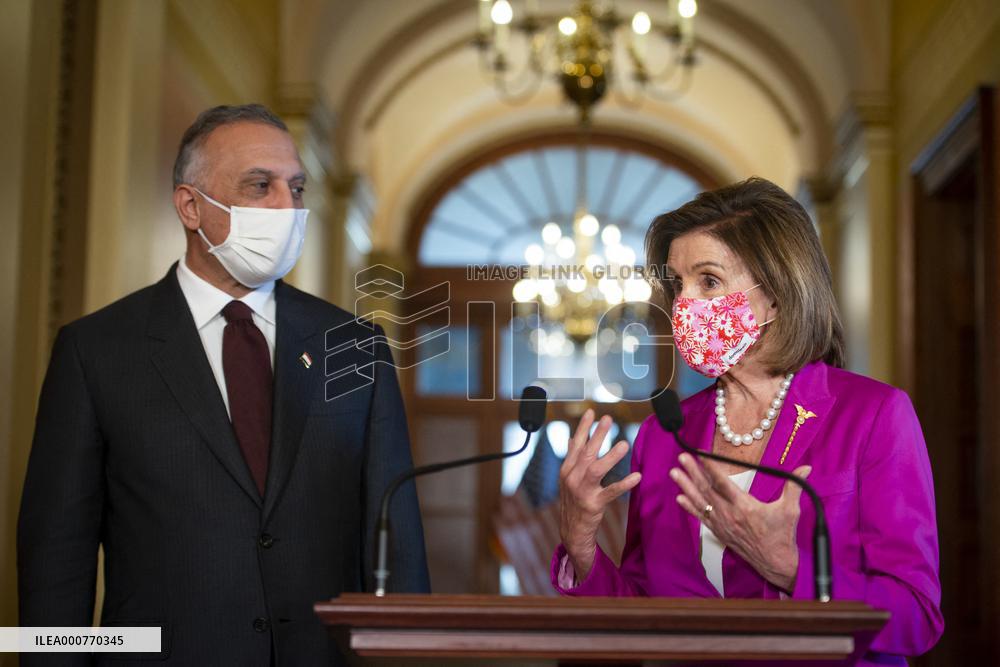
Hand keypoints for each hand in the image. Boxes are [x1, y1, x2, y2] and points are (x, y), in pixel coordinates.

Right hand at [558, 409, 641, 581]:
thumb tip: (571, 439)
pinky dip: (624, 484)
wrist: (572, 530)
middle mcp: (572, 477)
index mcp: (567, 469)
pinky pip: (611, 492)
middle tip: (608, 419)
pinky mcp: (593, 504)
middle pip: (586, 452)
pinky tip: (637, 477)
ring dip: (610, 456)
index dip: (583, 427)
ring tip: (624, 444)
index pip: (575, 444)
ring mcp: (581, 491)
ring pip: (596, 469)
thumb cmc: (574, 500)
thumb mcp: (569, 478)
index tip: (592, 412)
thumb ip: (573, 458)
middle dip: (597, 435)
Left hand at [670, 453, 810, 592]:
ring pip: (701, 502)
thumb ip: (794, 486)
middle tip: (682, 458)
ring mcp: (723, 525)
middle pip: (707, 490)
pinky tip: (680, 498)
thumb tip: (806, 467)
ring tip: (675, 473)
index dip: (711, 467)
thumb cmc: (783, 536)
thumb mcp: (790, 510)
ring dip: (686, 487)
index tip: (700, 454)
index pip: (723, 483)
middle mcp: (730, 515)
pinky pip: (702, 518)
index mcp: (745, 507)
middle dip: (693, 472)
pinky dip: (690, 508)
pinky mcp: (720, 533)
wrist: (776, 563)